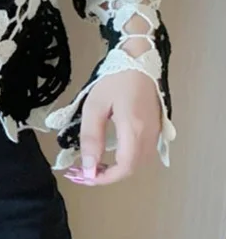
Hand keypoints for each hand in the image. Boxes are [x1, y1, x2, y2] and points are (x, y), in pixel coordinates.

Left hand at [65, 69, 161, 185]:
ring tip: (92, 165)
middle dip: (107, 175)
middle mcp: (149, 135)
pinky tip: (108, 155)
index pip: (124, 168)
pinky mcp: (156, 129)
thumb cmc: (114, 80)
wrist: (138, 60)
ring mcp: (155, 132)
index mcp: (134, 129)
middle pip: (131, 168)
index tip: (84, 176)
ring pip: (138, 163)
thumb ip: (91, 137)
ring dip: (116, 169)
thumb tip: (89, 166)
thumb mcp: (95, 106)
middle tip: (83, 172)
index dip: (105, 178)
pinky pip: (141, 153)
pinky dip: (125, 160)